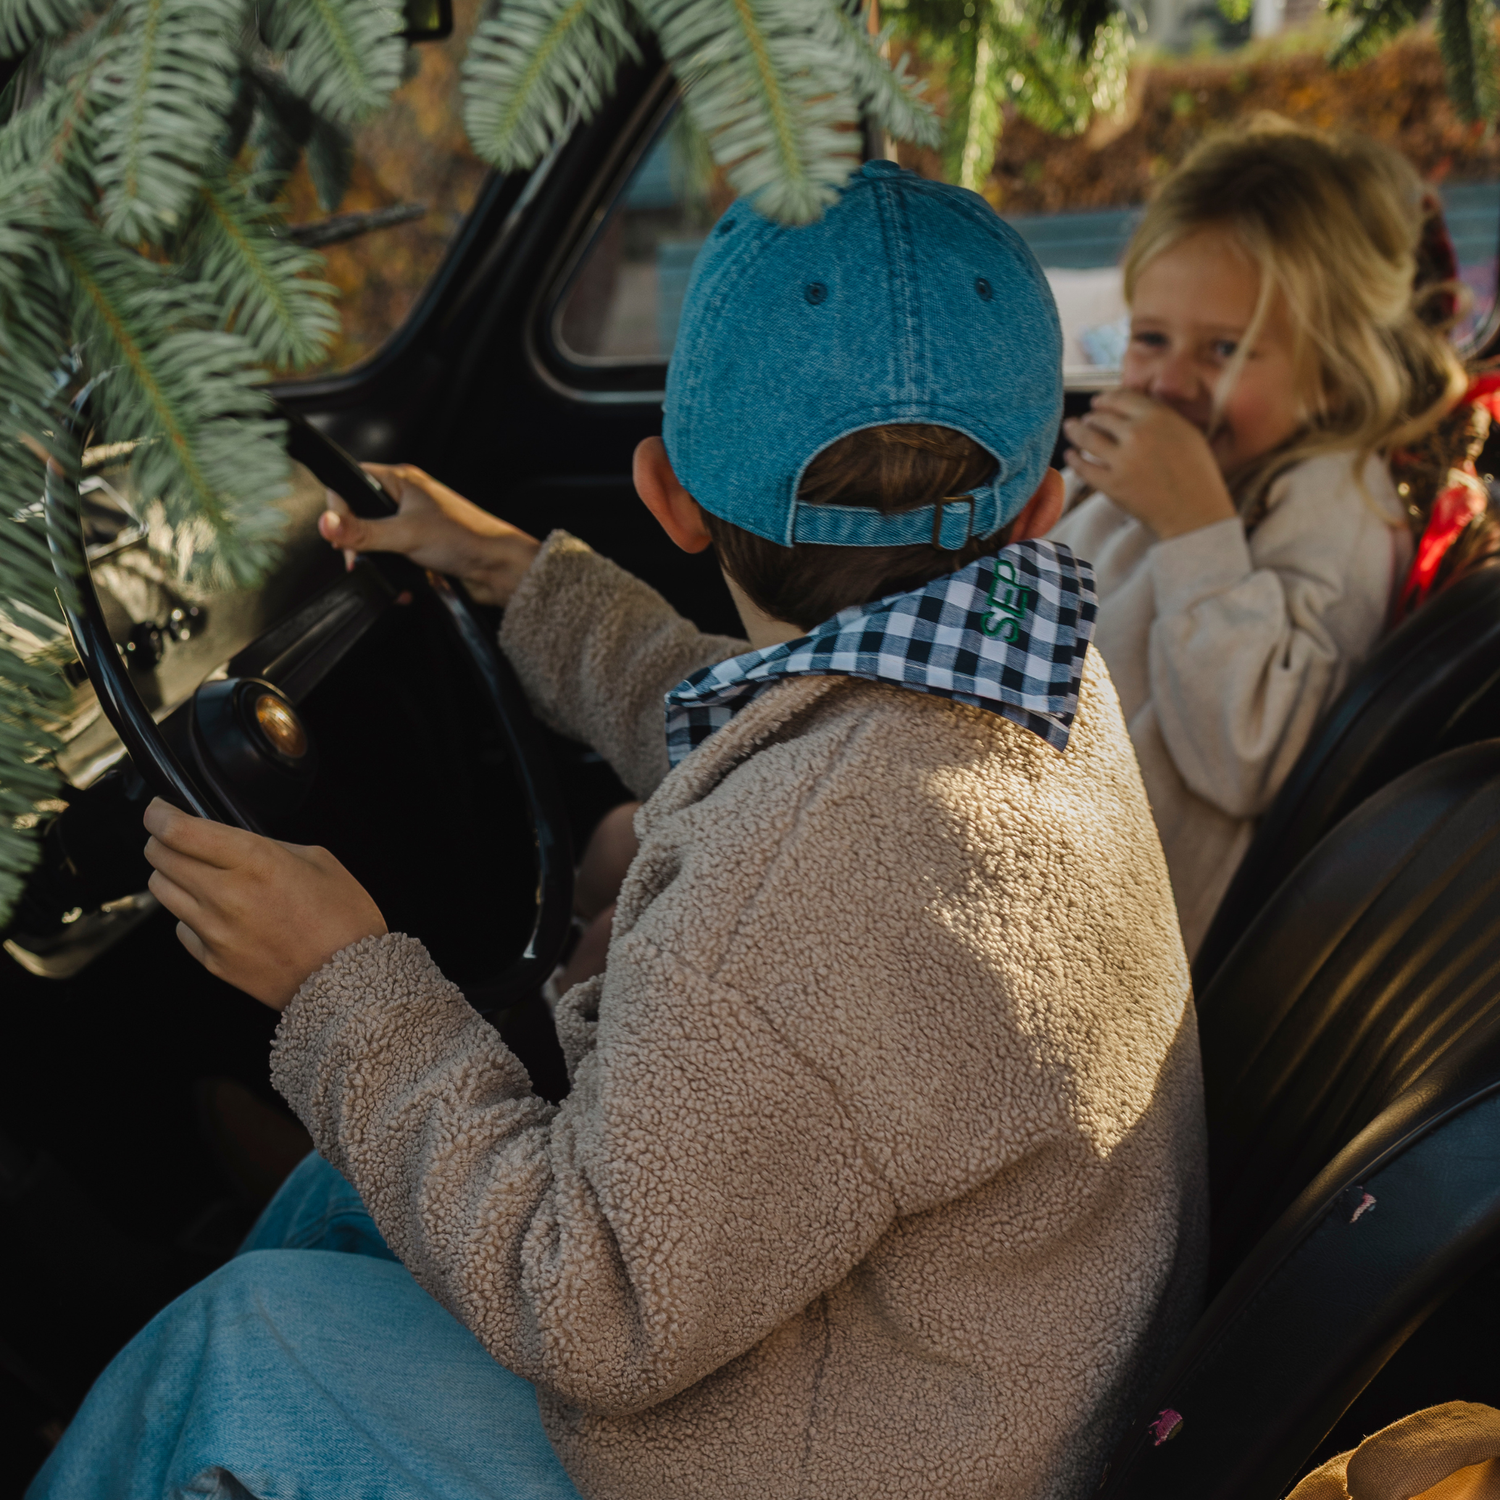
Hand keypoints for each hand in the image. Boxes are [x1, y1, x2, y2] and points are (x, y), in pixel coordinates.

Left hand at [143, 799, 385, 1009]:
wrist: (350, 981)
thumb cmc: (345, 920)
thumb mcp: (319, 861)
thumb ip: (271, 847)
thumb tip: (237, 844)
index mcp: (255, 862)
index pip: (180, 831)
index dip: (159, 814)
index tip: (159, 811)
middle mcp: (226, 895)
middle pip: (160, 857)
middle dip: (161, 841)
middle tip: (175, 838)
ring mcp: (215, 931)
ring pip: (161, 890)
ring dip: (171, 876)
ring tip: (194, 875)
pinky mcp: (212, 961)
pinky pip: (181, 928)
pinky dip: (190, 916)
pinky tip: (216, 914)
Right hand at [320, 463, 540, 605]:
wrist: (500, 569)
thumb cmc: (466, 538)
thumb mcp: (405, 535)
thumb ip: (362, 532)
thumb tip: (326, 525)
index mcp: (401, 481)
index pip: (350, 482)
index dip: (339, 508)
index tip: (340, 534)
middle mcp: (405, 500)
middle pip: (359, 517)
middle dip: (358, 545)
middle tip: (360, 560)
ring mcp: (412, 526)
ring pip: (375, 544)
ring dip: (379, 564)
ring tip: (389, 573)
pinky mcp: (420, 550)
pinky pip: (393, 562)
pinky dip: (395, 576)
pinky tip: (406, 586)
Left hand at [1062, 389, 1236, 540]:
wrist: (1195, 512)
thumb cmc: (1197, 475)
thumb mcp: (1187, 433)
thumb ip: (1161, 417)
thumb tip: (1134, 408)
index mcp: (1158, 417)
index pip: (1122, 398)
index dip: (1105, 399)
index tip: (1098, 402)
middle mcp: (1138, 434)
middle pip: (1102, 418)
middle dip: (1091, 417)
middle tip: (1085, 420)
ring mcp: (1122, 460)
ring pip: (1087, 438)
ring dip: (1075, 431)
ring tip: (1071, 429)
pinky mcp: (1111, 485)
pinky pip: (1084, 468)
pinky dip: (1074, 460)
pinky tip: (1071, 455)